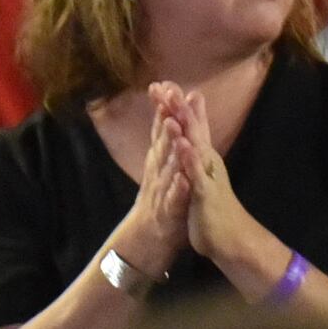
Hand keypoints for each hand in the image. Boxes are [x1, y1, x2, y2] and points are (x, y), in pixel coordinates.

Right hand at [106, 84, 198, 279]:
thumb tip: (168, 120)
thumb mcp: (161, 173)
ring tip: (174, 126)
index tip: (166, 84)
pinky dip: (177, 189)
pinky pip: (173, 201)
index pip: (161, 132)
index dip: (163, 109)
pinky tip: (183, 179)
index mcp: (158, 164)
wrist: (144, 244)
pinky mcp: (167, 214)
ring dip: (170, 147)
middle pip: (161, 143)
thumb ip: (165, 147)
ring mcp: (160, 194)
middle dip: (165, 118)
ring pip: (166, 167)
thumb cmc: (158, 205)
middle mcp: (157, 174)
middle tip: (168, 95)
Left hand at [167, 91, 277, 276]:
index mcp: (203, 158)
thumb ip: (198, 155)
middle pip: (193, 129)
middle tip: (168, 84)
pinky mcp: (205, 194)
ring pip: (195, 146)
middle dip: (179, 107)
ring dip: (185, 124)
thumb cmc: (213, 209)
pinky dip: (190, 158)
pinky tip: (183, 143)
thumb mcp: (201, 177)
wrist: (232, 239)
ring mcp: (207, 176)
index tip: (164, 84)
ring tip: (174, 104)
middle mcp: (207, 162)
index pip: (191, 126)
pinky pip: (196, 174)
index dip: (178, 105)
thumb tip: (191, 138)